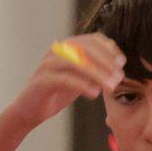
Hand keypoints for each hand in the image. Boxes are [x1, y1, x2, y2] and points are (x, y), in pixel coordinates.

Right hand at [4, 34, 125, 128]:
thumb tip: (118, 64)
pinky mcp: (42, 80)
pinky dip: (82, 85)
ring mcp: (47, 64)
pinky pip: (65, 79)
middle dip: (106, 61)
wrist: (30, 111)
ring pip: (76, 63)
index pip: (92, 39)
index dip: (109, 49)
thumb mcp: (80, 78)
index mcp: (66, 47)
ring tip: (110, 87)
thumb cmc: (56, 93)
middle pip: (85, 48)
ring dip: (97, 74)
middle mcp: (56, 51)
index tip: (121, 62)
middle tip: (119, 76)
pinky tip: (94, 94)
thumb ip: (94, 69)